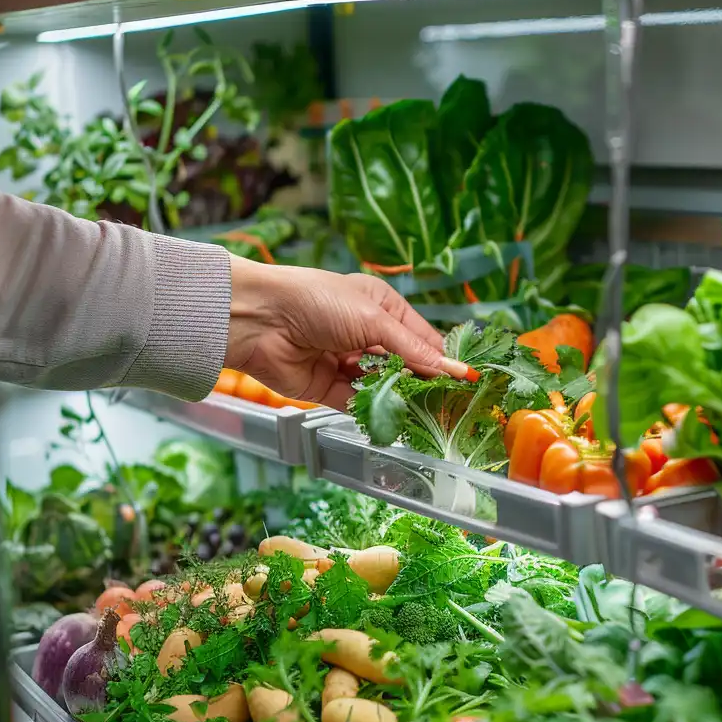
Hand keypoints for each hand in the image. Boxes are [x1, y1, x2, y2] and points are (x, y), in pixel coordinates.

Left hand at [223, 257, 471, 409]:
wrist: (259, 320)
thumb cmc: (317, 301)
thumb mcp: (374, 319)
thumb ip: (414, 350)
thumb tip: (453, 370)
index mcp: (380, 307)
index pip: (421, 338)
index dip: (440, 360)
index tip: (462, 382)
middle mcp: (365, 334)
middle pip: (404, 365)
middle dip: (421, 382)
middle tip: (445, 404)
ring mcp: (347, 362)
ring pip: (383, 386)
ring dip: (397, 398)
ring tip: (420, 413)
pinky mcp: (328, 387)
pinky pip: (358, 403)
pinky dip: (373, 411)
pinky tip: (392, 419)